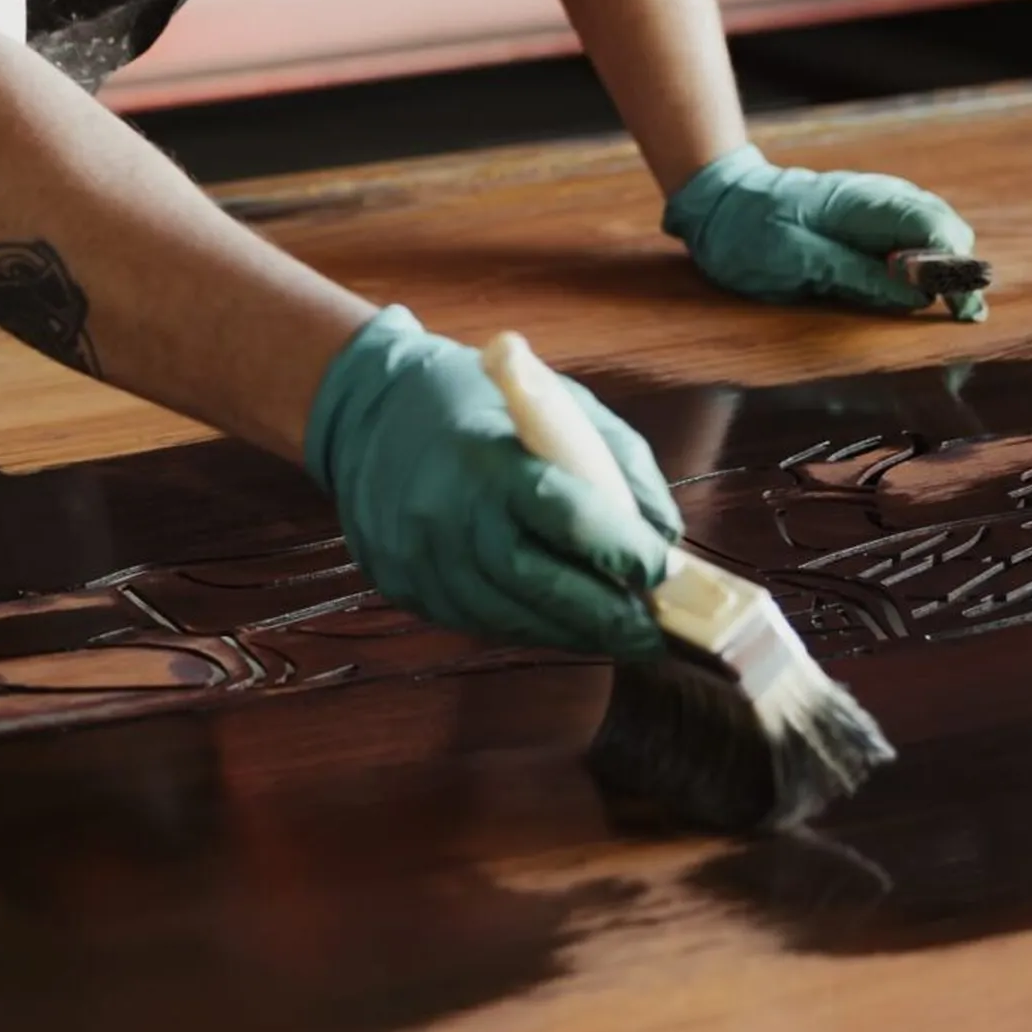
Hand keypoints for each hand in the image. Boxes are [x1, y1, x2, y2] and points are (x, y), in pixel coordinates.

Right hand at [304, 306, 678, 655]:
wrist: (366, 410)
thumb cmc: (473, 401)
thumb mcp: (554, 398)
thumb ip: (617, 461)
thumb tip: (665, 535)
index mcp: (486, 458)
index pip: (563, 515)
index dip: (619, 550)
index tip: (663, 570)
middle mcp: (445, 511)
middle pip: (537, 583)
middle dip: (604, 615)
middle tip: (655, 630)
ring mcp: (418, 555)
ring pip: (509, 616)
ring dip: (571, 631)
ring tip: (620, 633)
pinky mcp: (403, 583)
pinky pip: (477, 620)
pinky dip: (528, 626)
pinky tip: (559, 621)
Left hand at [664, 143, 984, 321]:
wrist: (719, 200)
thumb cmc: (746, 232)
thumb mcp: (791, 260)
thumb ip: (853, 273)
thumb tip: (915, 295)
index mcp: (858, 204)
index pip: (930, 226)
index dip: (954, 268)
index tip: (960, 309)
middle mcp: (874, 197)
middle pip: (942, 225)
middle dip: (959, 270)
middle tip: (961, 314)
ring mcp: (872, 204)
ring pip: (932, 227)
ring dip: (947, 265)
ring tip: (953, 305)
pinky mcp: (865, 218)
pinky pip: (910, 232)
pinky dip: (926, 258)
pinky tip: (923, 286)